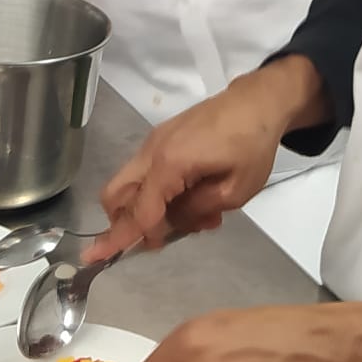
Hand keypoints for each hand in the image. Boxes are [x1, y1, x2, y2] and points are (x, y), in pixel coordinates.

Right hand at [91, 59, 323, 261]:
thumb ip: (196, 211)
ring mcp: (154, 142)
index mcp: (169, 163)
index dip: (127, 238)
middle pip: (115, 194)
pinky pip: (145, 173)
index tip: (104, 259)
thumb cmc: (251, 146)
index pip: (140, 210)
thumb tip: (170, 224)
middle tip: (148, 243)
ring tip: (190, 219)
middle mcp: (152, 151)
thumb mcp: (234, 191)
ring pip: (127, 184)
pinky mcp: (162, 138)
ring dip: (144, 210)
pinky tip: (191, 201)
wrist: (257, 102)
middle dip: (119, 224)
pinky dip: (155, 193)